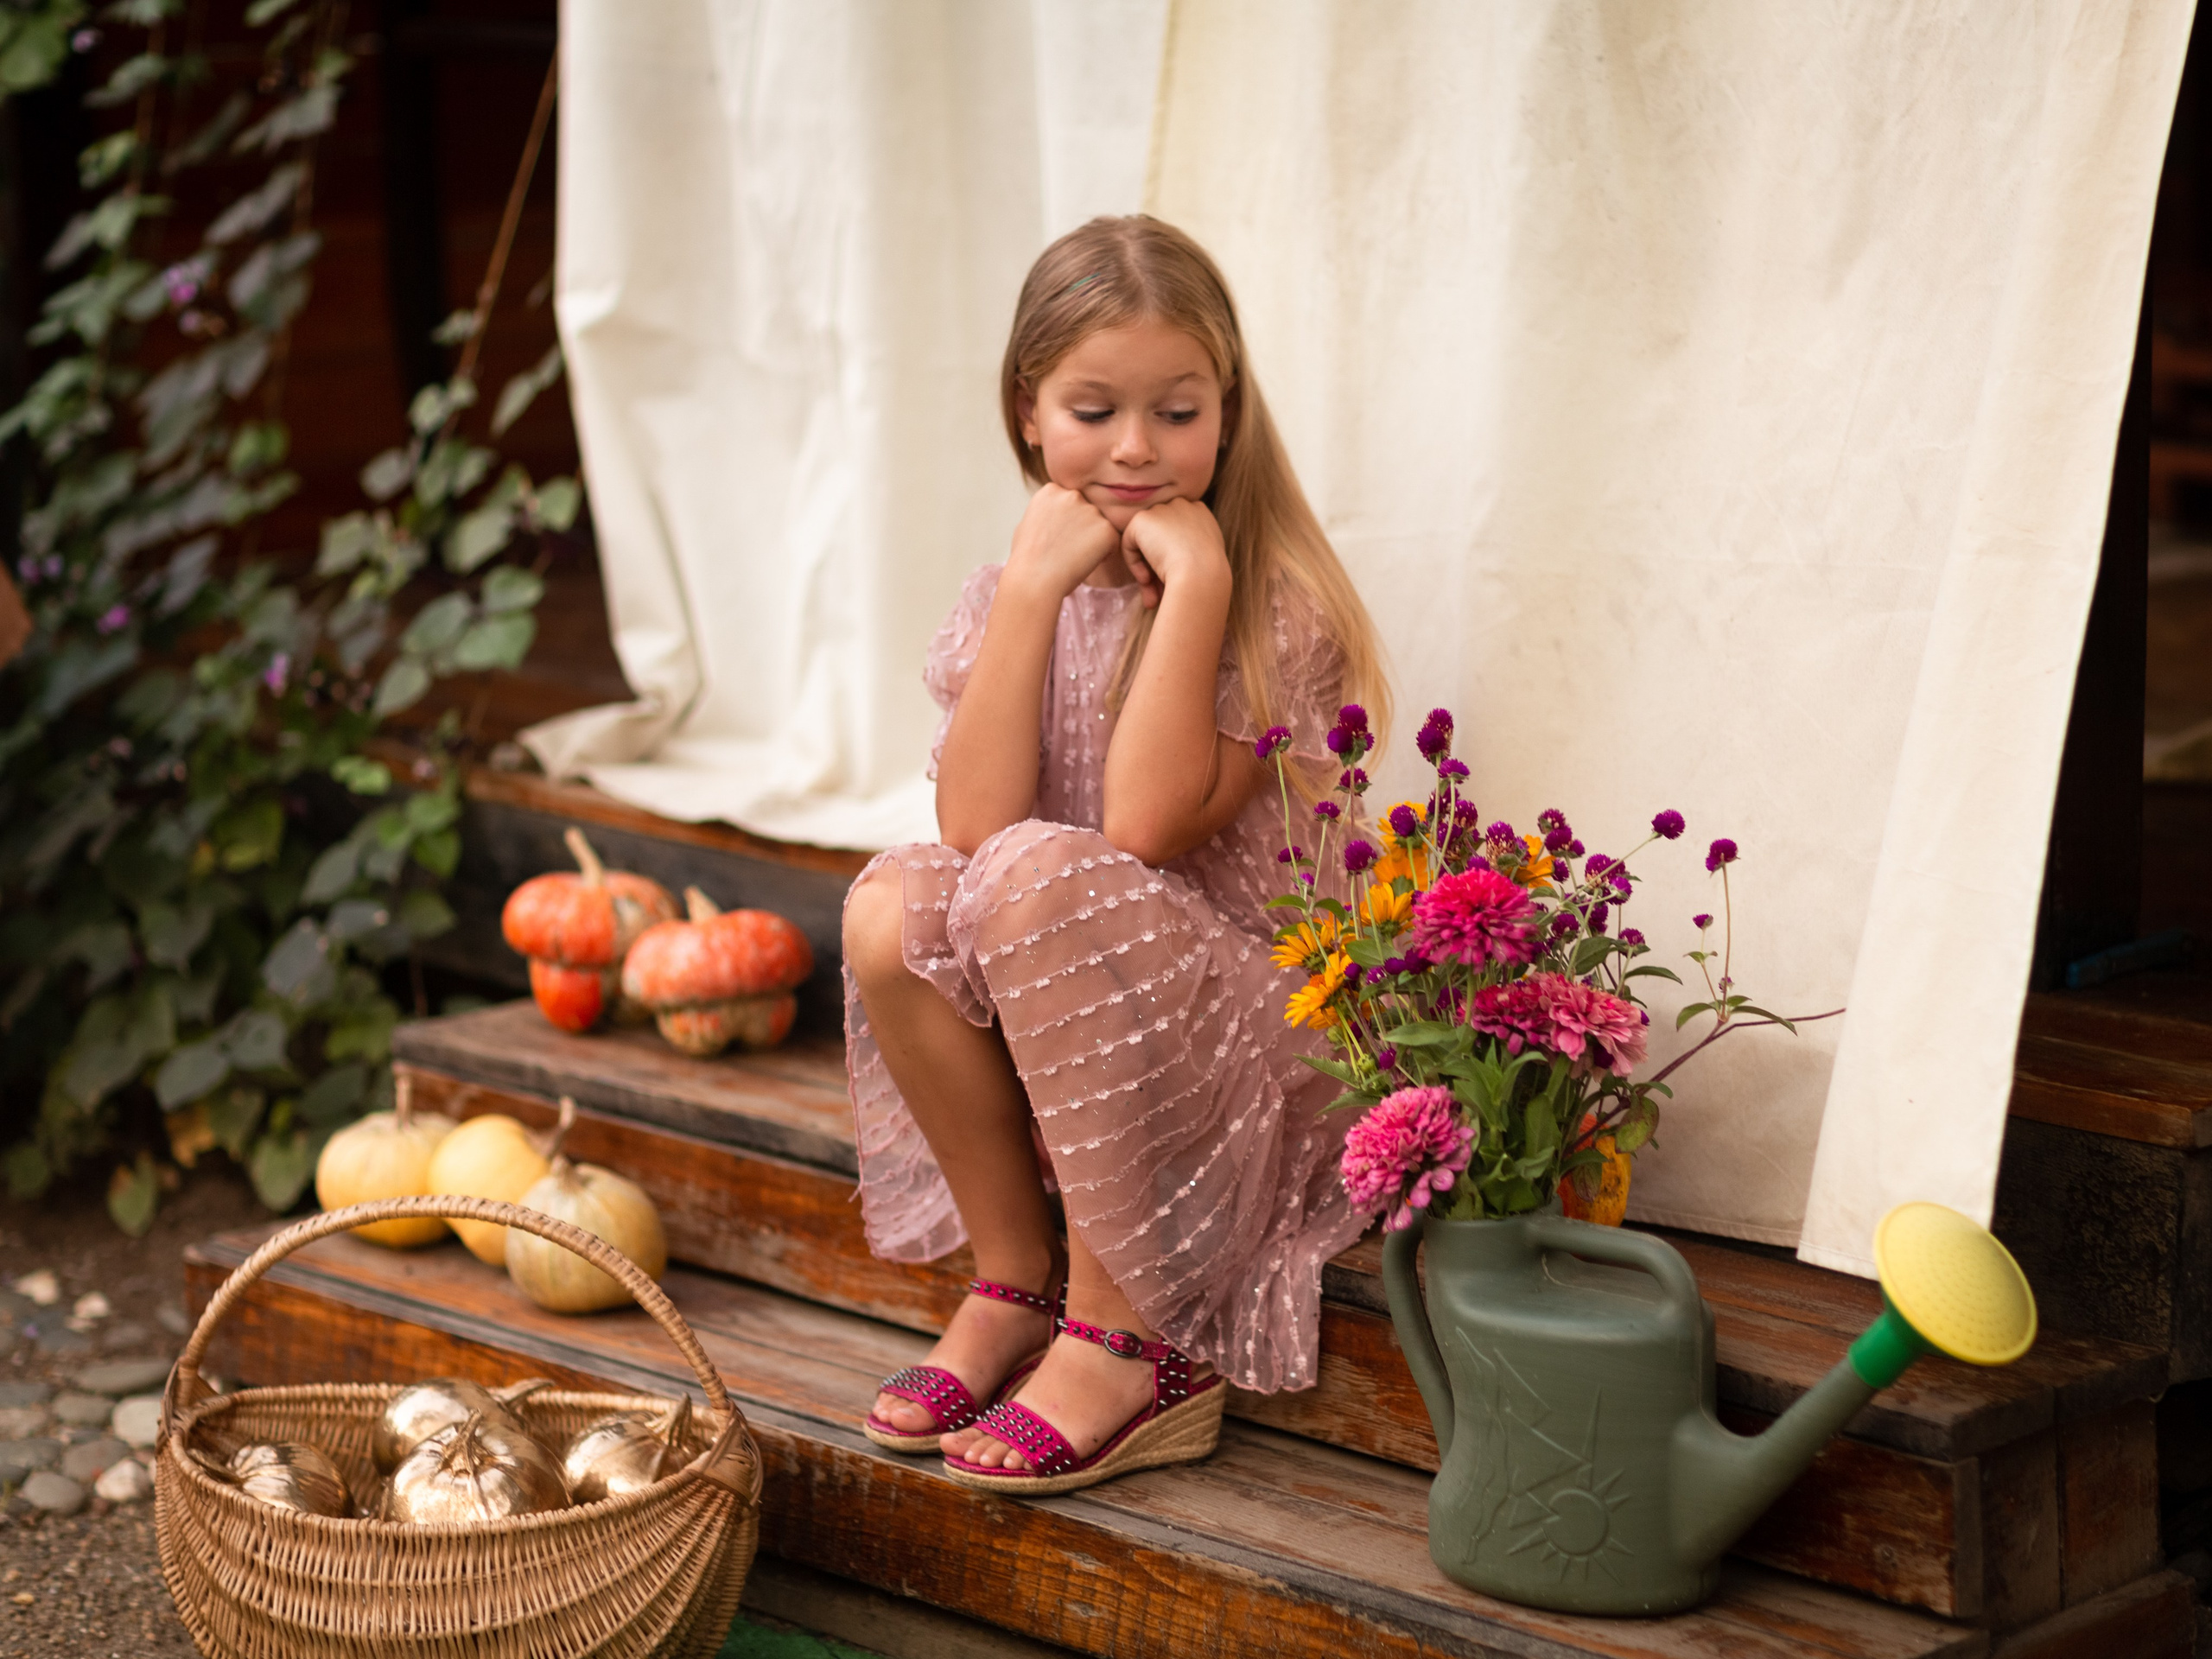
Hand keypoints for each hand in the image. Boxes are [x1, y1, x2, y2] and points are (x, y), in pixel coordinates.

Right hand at [1004, 484, 1121, 605]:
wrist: (1034, 579)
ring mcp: (1090, 510)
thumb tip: (1055, 515)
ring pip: (1100, 525)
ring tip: (1073, 557)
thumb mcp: (1027, 523)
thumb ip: (1046, 512)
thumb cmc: (1026, 559)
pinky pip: (1113, 541)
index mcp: (1051, 491)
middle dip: (1081, 528)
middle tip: (1067, 550)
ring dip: (1093, 540)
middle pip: (1086, 511)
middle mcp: (1072, 494)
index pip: (1069, 502)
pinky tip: (1084, 562)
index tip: (1056, 539)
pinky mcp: (1106, 528)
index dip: (1065, 523)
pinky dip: (1105, 553)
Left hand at [1120, 498, 1227, 608]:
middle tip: (1160, 593)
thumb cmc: (1207, 575)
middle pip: (1160, 536)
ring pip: (1144, 542)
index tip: (1176, 579)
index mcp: (1200, 513)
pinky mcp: (1143, 519)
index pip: (1177, 532)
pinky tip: (1147, 578)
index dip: (1173, 557)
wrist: (1202, 574)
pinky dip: (1135, 565)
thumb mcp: (1205, 558)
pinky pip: (1129, 544)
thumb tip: (1168, 563)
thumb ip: (1189, 551)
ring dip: (1147, 570)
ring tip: (1153, 595)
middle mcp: (1182, 505)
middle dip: (1157, 566)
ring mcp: (1162, 509)